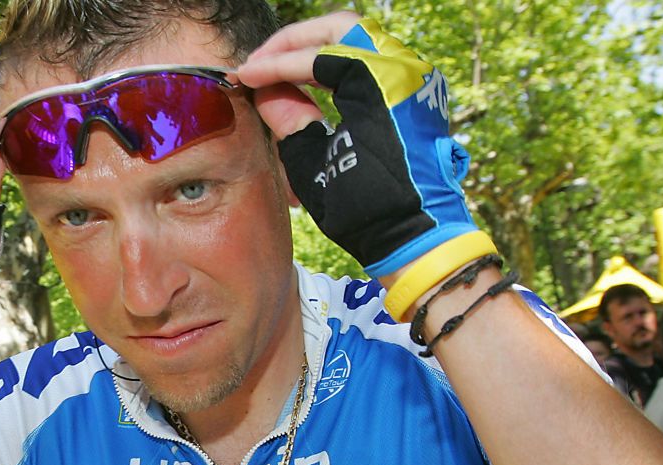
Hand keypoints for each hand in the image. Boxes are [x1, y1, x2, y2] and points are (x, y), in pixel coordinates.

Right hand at [240, 14, 493, 283]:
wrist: (418, 237)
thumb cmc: (368, 210)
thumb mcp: (316, 168)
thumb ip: (289, 120)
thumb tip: (267, 91)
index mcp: (379, 85)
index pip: (315, 57)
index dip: (274, 66)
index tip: (245, 74)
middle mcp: (403, 71)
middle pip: (340, 29)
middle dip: (296, 42)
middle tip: (263, 61)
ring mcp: (415, 80)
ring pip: (360, 39)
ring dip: (318, 49)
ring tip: (282, 70)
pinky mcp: (416, 96)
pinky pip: (374, 60)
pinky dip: (341, 63)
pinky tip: (313, 82)